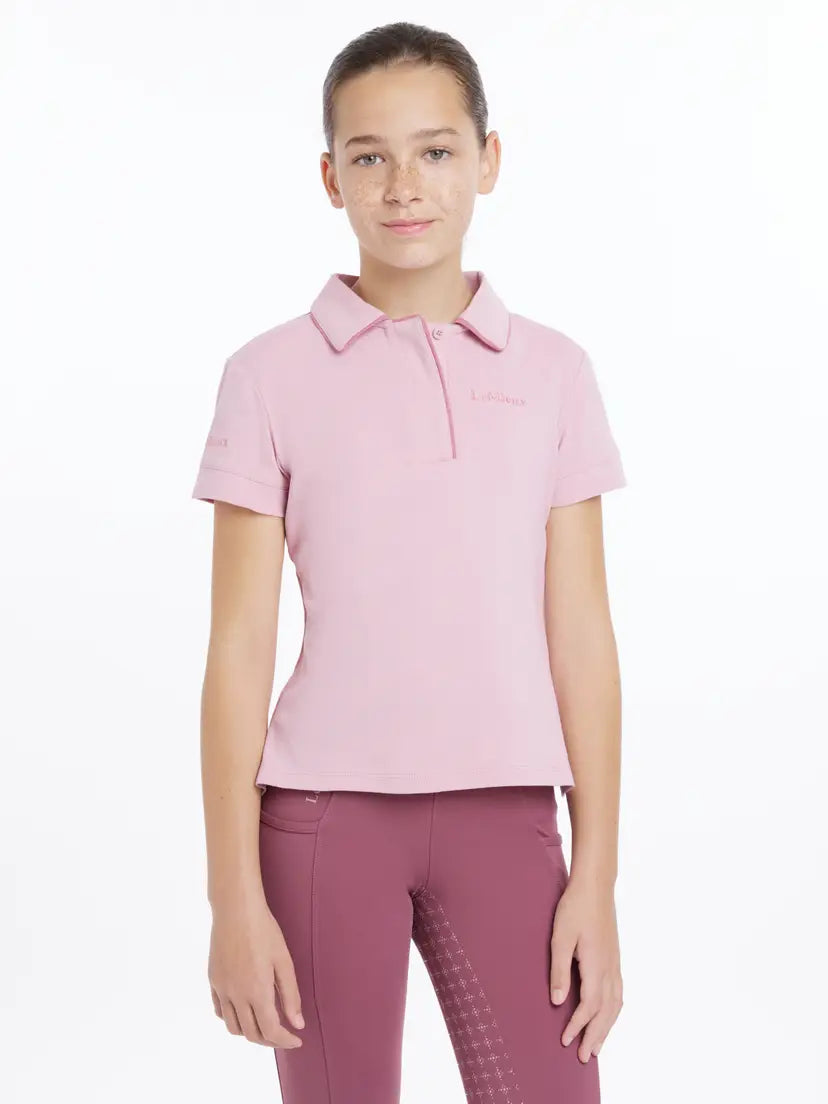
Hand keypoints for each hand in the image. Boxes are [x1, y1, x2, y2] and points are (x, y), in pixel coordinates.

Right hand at [208, 897, 304, 1048]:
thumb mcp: (284, 961)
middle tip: (284, 1035)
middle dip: (270, 1041)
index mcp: (257, 991)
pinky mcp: (213, 980)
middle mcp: (236, 995)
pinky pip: (220, 1011)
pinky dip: (232, 1018)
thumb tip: (298, 1023)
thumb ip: (291, 995)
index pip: (271, 1031)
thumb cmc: (265, 931)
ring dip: (250, 1032)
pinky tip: (244, 1010)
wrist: (236, 909)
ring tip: (265, 1024)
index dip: (285, 1041)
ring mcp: (221, 989)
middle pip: (251, 1034)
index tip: (297, 1040)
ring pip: (233, 1027)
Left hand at [549, 877, 623, 1062]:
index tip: (565, 1041)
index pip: (589, 1005)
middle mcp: (610, 968)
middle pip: (605, 1011)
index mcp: (596, 964)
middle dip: (595, 1035)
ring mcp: (615, 963)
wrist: (595, 886)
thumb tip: (557, 1001)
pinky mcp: (615, 958)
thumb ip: (559, 970)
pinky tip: (609, 1016)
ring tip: (597, 1046)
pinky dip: (614, 1011)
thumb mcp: (560, 936)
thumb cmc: (574, 908)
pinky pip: (619, 992)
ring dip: (606, 1027)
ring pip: (615, 1004)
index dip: (578, 1025)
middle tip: (584, 1057)